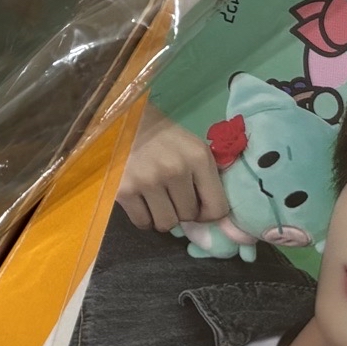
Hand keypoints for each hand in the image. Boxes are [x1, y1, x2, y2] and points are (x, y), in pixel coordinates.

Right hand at [116, 102, 228, 232]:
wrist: (119, 117)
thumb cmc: (159, 133)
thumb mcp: (190, 147)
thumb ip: (207, 180)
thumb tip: (227, 228)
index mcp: (198, 157)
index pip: (217, 208)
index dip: (207, 214)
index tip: (197, 207)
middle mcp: (176, 169)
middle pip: (188, 216)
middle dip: (181, 210)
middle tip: (170, 194)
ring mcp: (148, 180)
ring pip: (166, 223)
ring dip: (162, 216)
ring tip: (154, 198)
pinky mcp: (124, 190)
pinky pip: (142, 222)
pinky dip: (142, 217)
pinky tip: (140, 200)